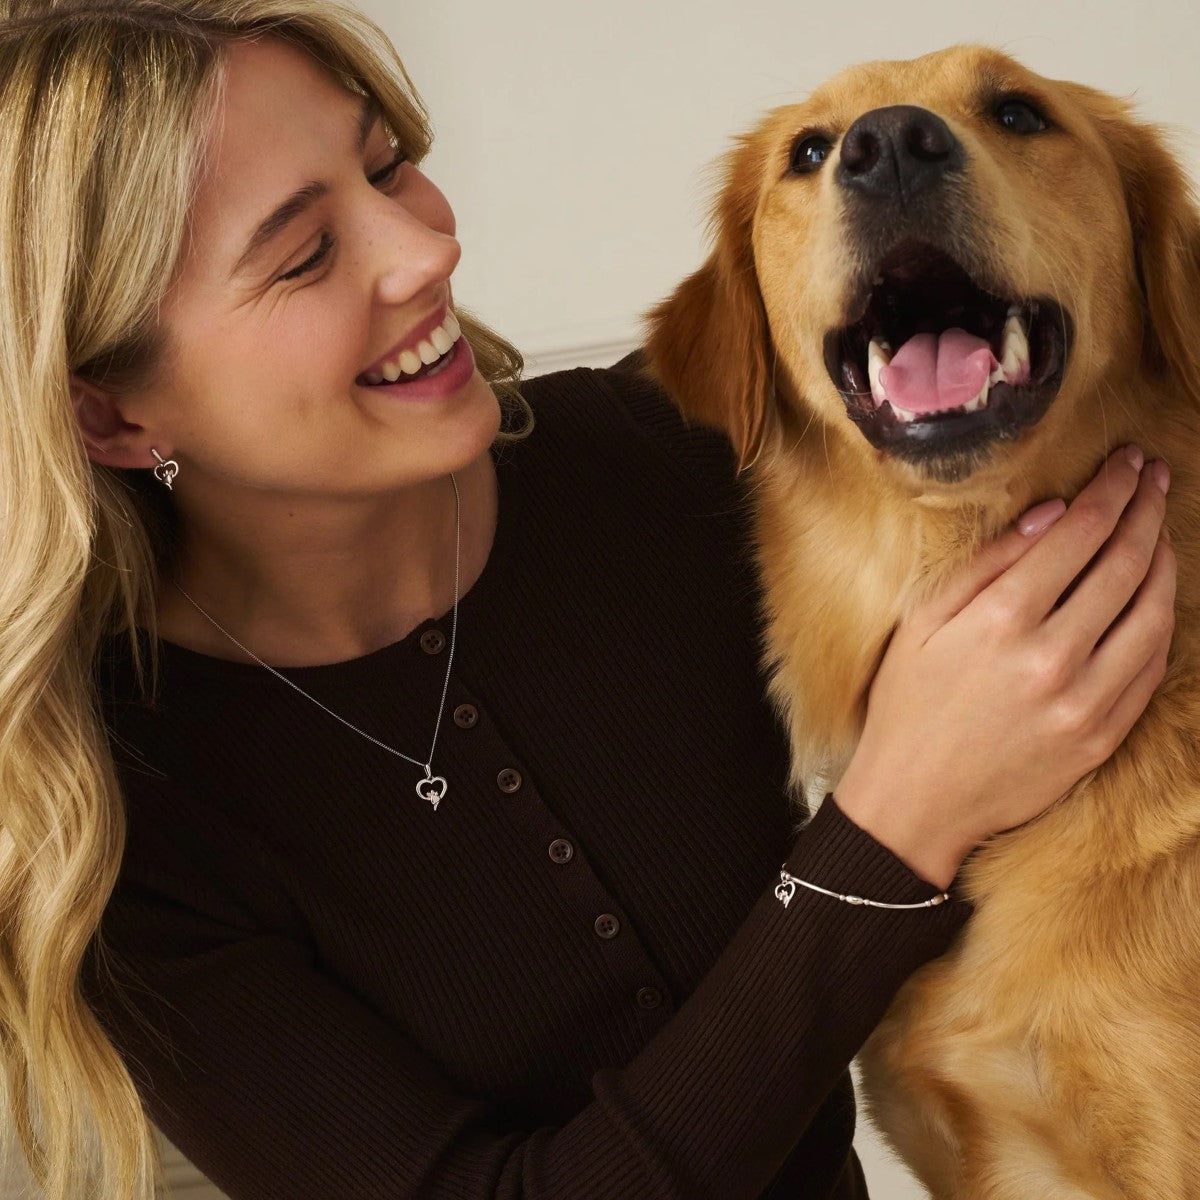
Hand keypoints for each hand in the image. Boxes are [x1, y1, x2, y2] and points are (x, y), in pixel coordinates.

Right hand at [835, 446, 1175, 888]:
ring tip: (1161, 529)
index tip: (1127, 461)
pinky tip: (1155, 597)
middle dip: (1147, 511)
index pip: (1079, 534)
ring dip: (1166, 562)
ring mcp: (1084, 702)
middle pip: (1124, 565)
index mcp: (1001, 620)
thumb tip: (1051, 514)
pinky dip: (1162, 623)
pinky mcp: (1101, 738)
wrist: (916, 800)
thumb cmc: (908, 704)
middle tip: (1155, 477)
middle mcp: (1051, 658)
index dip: (1112, 489)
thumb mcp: (923, 622)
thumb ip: (988, 564)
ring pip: (1153, 614)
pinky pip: (1151, 669)